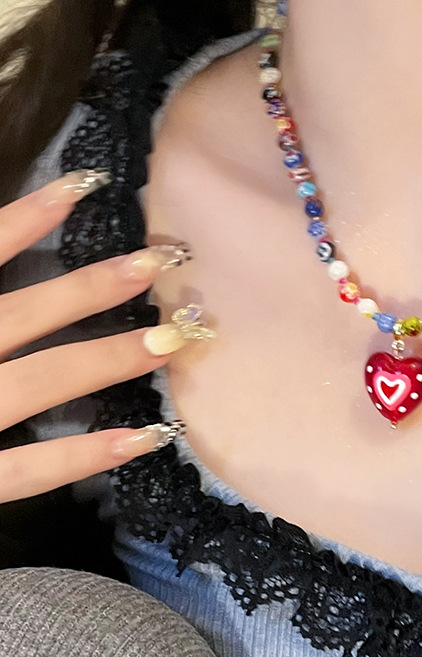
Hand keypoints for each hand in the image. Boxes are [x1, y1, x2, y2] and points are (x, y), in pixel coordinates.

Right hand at [0, 170, 196, 503]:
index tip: (84, 185)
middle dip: (90, 289)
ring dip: (105, 359)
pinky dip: (82, 457)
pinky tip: (143, 438)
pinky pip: (24, 472)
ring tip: (170, 340)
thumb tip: (2, 234)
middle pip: (18, 315)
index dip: (23, 219)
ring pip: (35, 384)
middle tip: (161, 262)